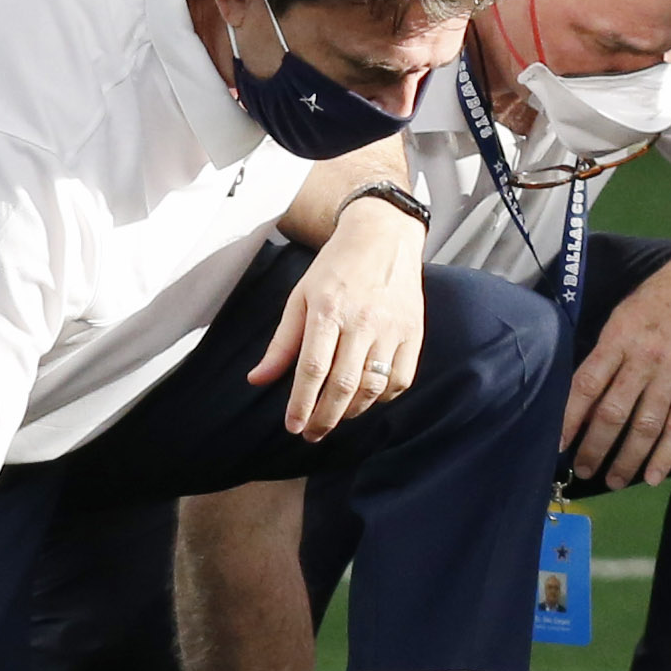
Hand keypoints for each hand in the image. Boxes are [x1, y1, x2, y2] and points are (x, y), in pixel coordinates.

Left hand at [259, 195, 425, 436]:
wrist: (384, 237)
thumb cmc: (336, 267)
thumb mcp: (300, 297)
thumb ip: (282, 342)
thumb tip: (257, 380)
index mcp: (327, 310)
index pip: (312, 368)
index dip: (301, 404)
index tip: (293, 426)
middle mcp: (362, 321)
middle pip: (343, 385)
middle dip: (325, 417)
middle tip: (312, 434)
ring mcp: (391, 328)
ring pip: (372, 386)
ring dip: (352, 412)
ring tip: (335, 417)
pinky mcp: (413, 333)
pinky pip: (400, 379)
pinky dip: (382, 397)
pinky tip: (366, 398)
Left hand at [563, 252, 670, 487]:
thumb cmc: (661, 296)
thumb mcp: (624, 314)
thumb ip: (607, 354)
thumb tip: (585, 399)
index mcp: (619, 337)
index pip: (587, 385)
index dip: (570, 417)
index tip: (558, 443)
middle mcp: (644, 358)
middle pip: (614, 412)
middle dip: (595, 446)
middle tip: (583, 469)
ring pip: (646, 425)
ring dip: (628, 458)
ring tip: (613, 481)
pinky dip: (666, 454)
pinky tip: (653, 476)